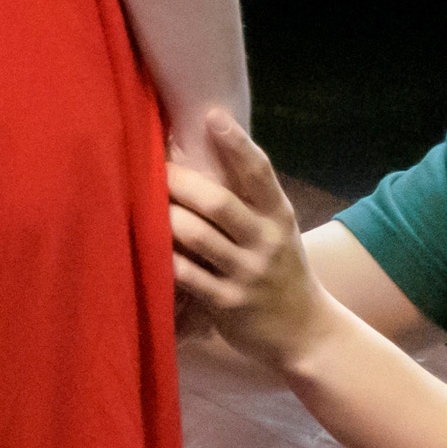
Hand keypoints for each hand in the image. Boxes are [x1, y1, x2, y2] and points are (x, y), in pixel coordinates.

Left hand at [167, 113, 325, 377]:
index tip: (212, 115)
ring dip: (165, 217)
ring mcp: (246, 274)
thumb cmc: (281, 270)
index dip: (236, 143)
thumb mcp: (278, 231)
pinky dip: (163, 258)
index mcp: (279, 215)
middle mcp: (266, 241)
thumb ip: (250, 199)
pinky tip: (145, 245)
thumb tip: (208, 150)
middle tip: (153, 167)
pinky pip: (186, 275)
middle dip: (181, 181)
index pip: (259, 171)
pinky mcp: (226, 303)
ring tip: (142, 202)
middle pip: (218, 202)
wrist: (305, 332)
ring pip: (197, 236)